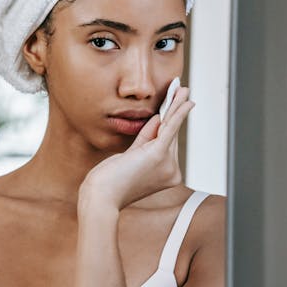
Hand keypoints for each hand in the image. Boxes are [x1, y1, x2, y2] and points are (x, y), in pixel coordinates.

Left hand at [80, 87, 194, 210]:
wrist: (100, 196)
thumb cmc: (109, 181)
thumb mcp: (130, 157)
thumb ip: (145, 139)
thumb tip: (157, 120)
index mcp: (165, 176)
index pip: (163, 144)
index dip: (159, 125)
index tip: (164, 109)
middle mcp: (170, 172)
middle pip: (169, 135)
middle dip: (174, 110)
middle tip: (182, 91)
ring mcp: (167, 165)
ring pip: (171, 128)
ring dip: (177, 105)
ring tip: (183, 89)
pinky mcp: (157, 155)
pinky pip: (170, 128)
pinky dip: (177, 112)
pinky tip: (185, 102)